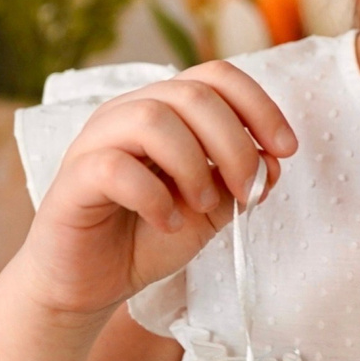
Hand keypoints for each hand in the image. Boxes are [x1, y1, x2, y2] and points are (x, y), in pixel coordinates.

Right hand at [11, 63, 296, 320]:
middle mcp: (128, 114)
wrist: (90, 283)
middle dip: (234, 143)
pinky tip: (166, 222)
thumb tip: (272, 161)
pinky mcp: (73, 179)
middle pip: (192, 94)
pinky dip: (153, 196)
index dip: (258, 106)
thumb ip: (239, 183)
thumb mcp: (210, 210)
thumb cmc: (147, 238)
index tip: (285, 150)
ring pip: (151, 119)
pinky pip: (114, 166)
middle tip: (246, 191)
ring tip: (202, 205)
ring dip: (193, 164)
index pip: (216, 77)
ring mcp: (95, 142)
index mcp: (164, 111)